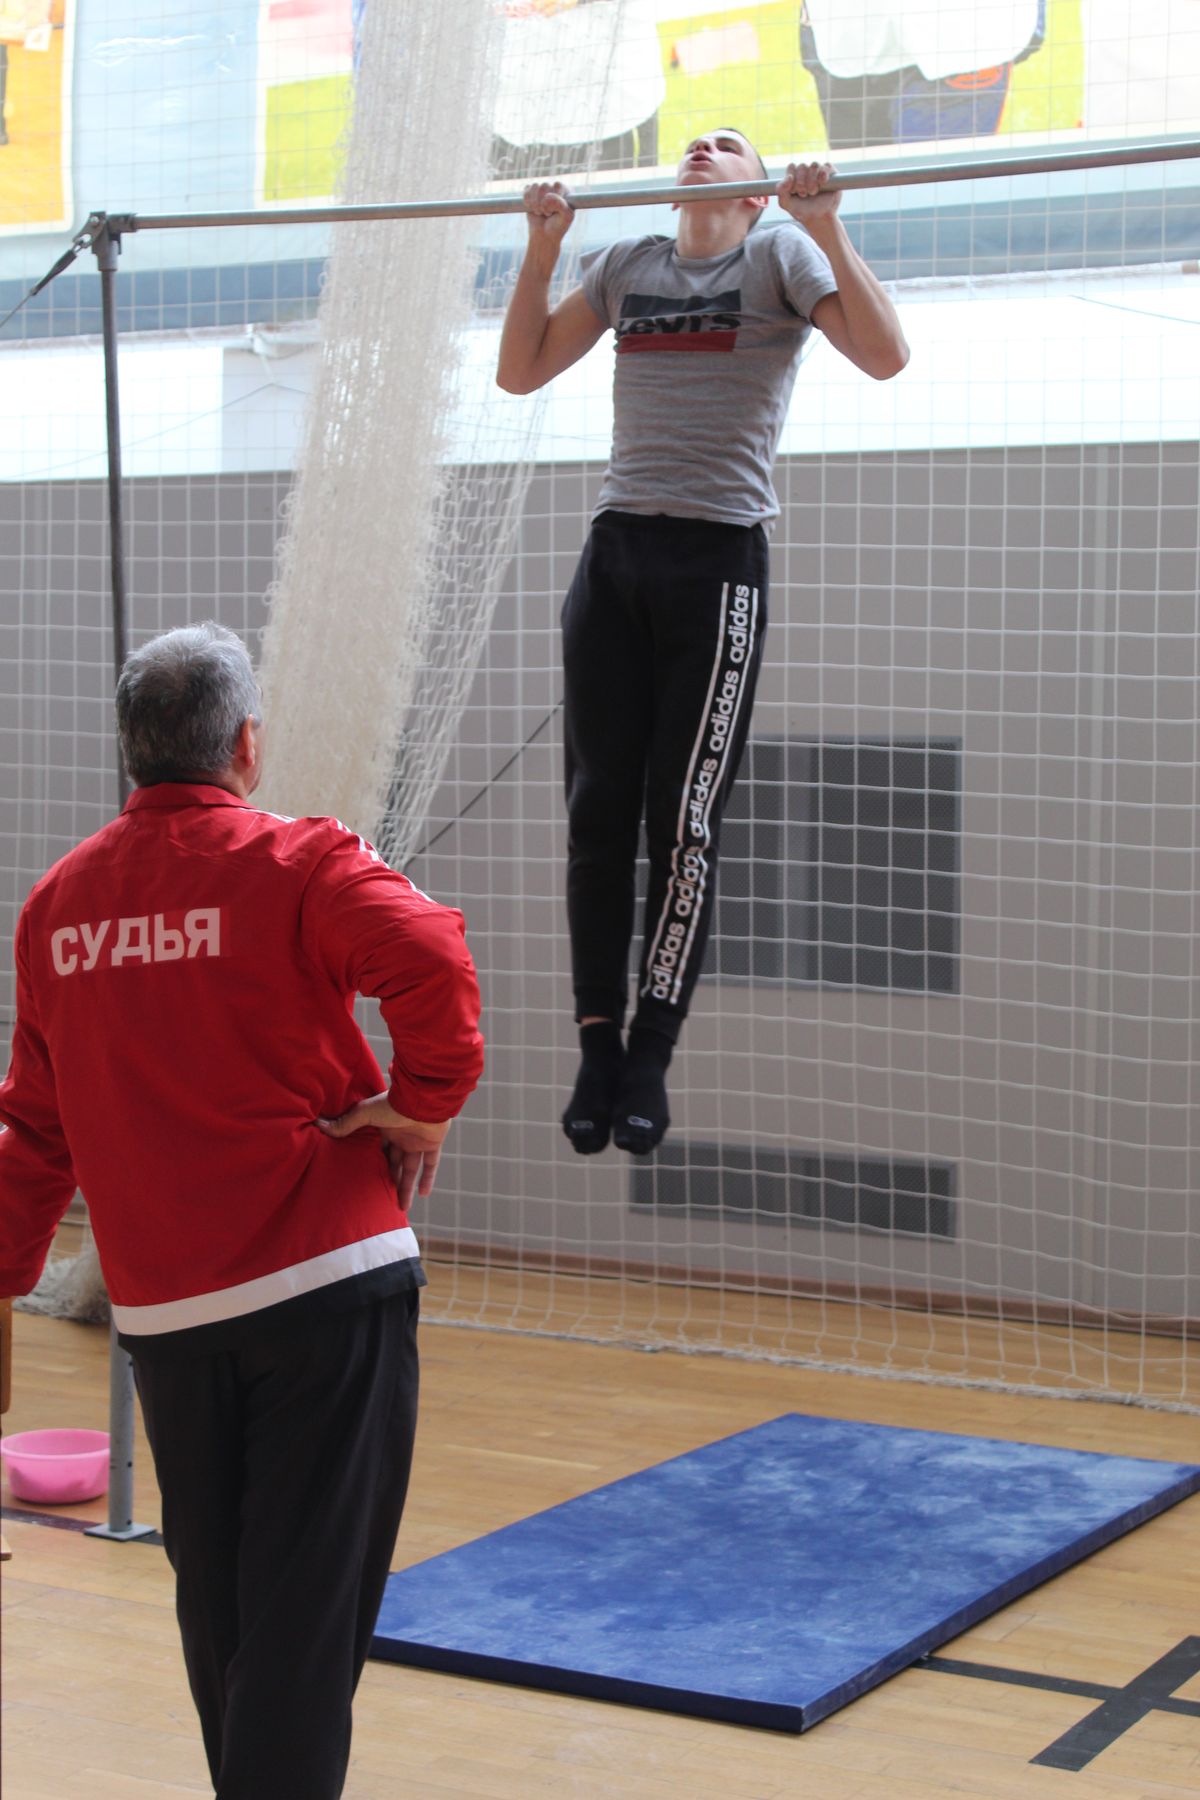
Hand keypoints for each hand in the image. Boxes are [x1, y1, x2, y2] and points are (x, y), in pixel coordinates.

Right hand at [317, 1093, 450, 1209]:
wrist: (422, 1099)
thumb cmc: (393, 1103)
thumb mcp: (365, 1114)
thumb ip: (346, 1123)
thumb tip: (319, 1126)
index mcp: (384, 1127)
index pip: (378, 1149)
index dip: (373, 1163)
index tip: (365, 1179)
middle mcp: (401, 1135)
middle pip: (394, 1163)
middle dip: (388, 1179)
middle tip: (382, 1199)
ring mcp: (417, 1140)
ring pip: (411, 1168)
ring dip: (406, 1186)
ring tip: (401, 1207)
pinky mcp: (433, 1144)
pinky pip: (431, 1165)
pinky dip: (428, 1178)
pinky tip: (422, 1194)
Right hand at [522, 180, 574, 248]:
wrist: (544, 236)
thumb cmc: (557, 227)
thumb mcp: (565, 217)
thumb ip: (560, 204)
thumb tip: (547, 197)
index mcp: (566, 191)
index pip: (557, 185)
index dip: (553, 199)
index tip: (554, 212)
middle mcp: (554, 188)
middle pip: (544, 185)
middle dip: (543, 203)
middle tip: (547, 214)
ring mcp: (542, 190)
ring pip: (535, 186)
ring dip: (535, 203)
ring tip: (539, 212)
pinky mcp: (531, 193)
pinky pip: (526, 189)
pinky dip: (527, 201)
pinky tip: (531, 208)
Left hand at [777, 161, 839, 226]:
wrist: (817, 219)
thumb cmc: (801, 211)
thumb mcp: (785, 203)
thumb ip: (780, 190)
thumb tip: (789, 177)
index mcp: (795, 176)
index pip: (792, 167)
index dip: (792, 178)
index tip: (793, 191)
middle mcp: (807, 172)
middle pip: (802, 166)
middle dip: (801, 182)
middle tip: (803, 194)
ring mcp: (818, 173)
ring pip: (814, 165)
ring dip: (811, 180)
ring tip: (813, 192)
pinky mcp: (831, 175)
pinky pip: (827, 166)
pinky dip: (823, 173)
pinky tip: (822, 183)